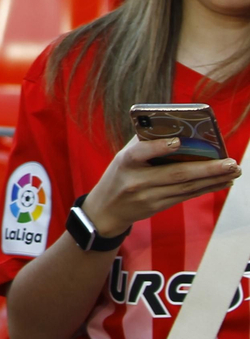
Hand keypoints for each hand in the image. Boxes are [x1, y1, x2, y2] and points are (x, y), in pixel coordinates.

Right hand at [81, 136, 239, 238]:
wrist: (106, 209)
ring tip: (233, 171)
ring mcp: (149, 196)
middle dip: (207, 168)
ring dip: (213, 179)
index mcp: (126, 162)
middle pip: (176, 174)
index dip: (160, 147)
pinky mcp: (158, 207)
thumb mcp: (123, 156)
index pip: (141, 153)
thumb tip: (178, 128)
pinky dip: (206, 188)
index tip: (179, 141)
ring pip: (187, 187)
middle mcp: (137, 180)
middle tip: (231, 162)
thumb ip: (145, 143)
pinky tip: (222, 182)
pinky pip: (186, 196)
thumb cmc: (119, 174)